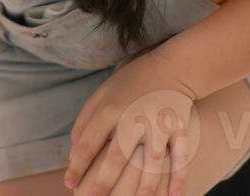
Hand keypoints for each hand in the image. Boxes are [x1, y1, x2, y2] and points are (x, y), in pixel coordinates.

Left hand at [64, 48, 200, 195]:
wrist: (173, 66)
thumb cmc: (132, 82)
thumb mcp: (102, 92)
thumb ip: (86, 119)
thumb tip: (73, 151)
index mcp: (110, 108)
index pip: (88, 142)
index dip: (76, 166)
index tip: (69, 184)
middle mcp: (134, 118)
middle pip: (116, 158)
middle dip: (102, 184)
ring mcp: (159, 125)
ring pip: (151, 165)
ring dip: (142, 190)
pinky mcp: (180, 129)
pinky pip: (180, 158)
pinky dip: (177, 179)